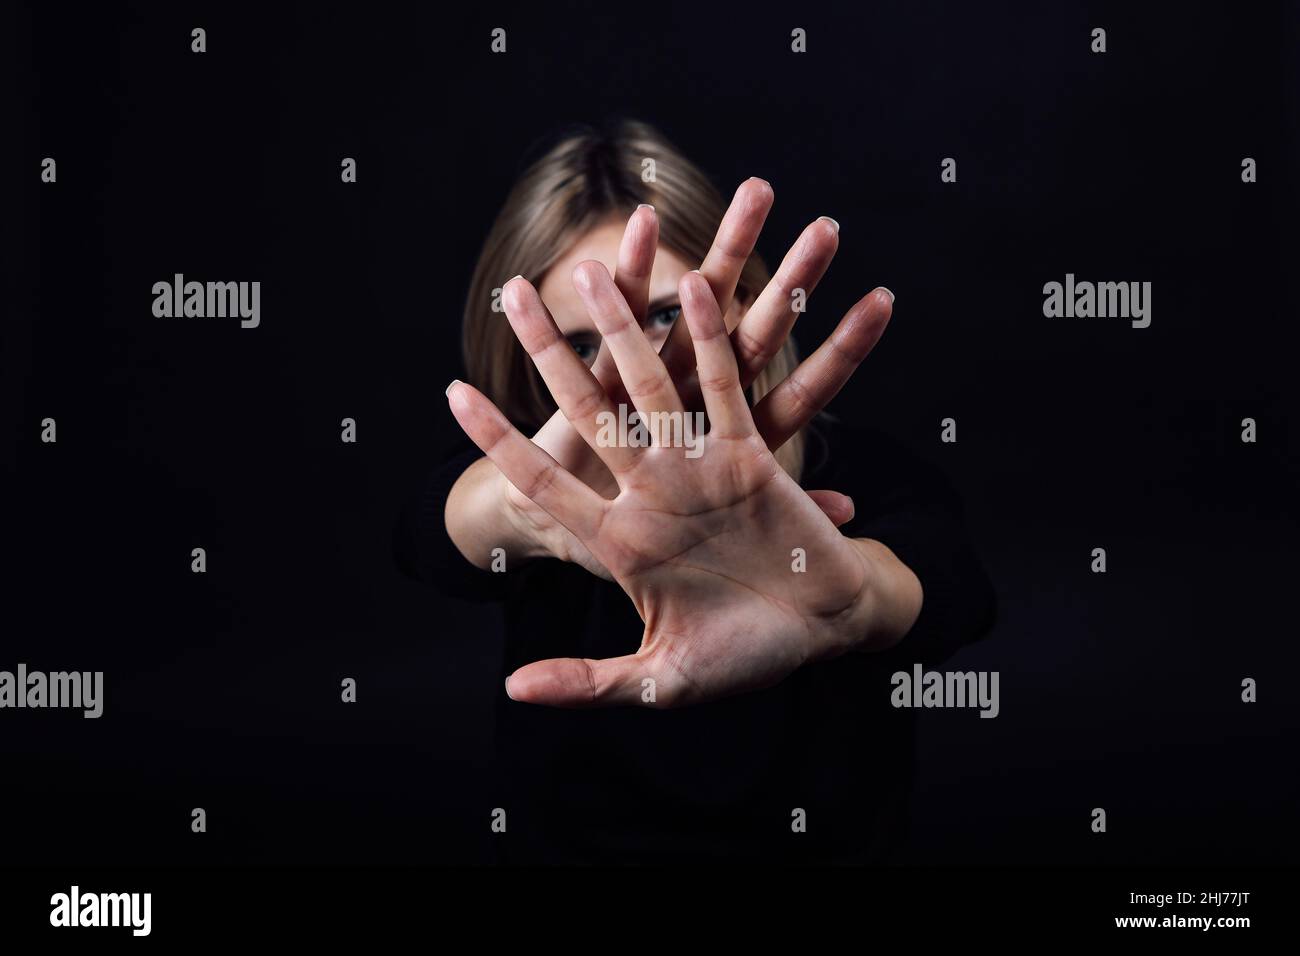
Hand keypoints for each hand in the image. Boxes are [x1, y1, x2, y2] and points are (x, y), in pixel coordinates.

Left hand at [447, 257, 914, 707]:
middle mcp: (650, 493)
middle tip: (513, 291)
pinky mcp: (751, 454)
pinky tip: (691, 287)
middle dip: (549, 350)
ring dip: (623, 324)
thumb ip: (588, 681)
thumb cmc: (745, 659)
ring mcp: (697, 468)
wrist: (823, 634)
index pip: (544, 480)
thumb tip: (514, 693)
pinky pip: (726, 386)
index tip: (451, 392)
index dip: (498, 440)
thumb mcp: (660, 681)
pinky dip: (709, 340)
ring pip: (652, 381)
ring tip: (592, 265)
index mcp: (619, 541)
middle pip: (588, 408)